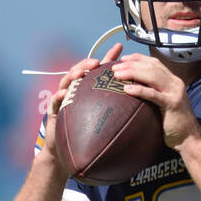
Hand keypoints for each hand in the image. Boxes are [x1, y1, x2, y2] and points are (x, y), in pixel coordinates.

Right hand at [41, 43, 124, 174]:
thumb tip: (145, 107)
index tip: (120, 47)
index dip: (109, 58)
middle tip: (97, 62)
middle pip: (80, 71)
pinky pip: (55, 101)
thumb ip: (121, 110)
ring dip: (73, 75)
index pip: (100, 71)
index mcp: (89, 91)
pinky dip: (59, 95)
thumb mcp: (106, 120)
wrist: (67, 153)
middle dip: (87, 63)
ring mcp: (64, 99)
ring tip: (82, 72)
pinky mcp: (54, 110)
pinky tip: (63, 93)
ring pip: (66, 81)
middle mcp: (76, 91)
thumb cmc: (88, 136)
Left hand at [108, 53, 200, 149]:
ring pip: (152, 76)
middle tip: (115, 67)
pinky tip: (127, 89)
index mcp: (172, 81)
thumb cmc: (174, 123)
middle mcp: (175, 83)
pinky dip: (139, 90)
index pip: (154, 63)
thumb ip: (155, 94)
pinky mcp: (172, 104)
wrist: (190, 138)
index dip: (138, 58)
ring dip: (132, 73)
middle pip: (151, 67)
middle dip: (131, 65)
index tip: (123, 59)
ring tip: (117, 75)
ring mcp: (174, 92)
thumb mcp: (165, 104)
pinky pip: (153, 94)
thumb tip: (134, 90)